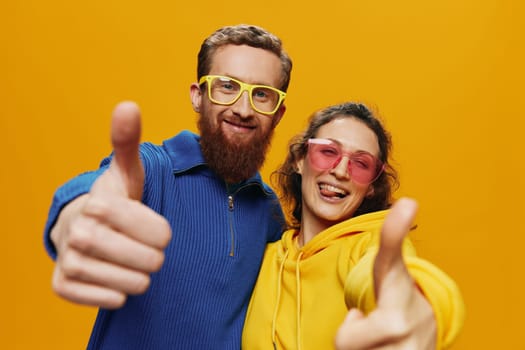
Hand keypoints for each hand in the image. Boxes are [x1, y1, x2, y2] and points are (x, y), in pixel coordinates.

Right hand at [50, 101, 171, 308]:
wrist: (82, 227)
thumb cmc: (115, 200)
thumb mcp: (127, 172)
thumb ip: (128, 142)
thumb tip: (128, 105)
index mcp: (100, 204)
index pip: (162, 234)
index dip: (162, 232)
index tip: (149, 225)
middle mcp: (80, 234)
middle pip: (151, 261)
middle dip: (153, 255)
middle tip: (139, 244)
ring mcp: (70, 262)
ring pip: (135, 285)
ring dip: (139, 275)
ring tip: (128, 259)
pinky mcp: (63, 286)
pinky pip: (111, 300)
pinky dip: (119, 293)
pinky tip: (113, 277)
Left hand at [335, 198, 435, 349]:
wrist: (426, 328)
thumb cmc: (400, 292)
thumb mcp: (391, 267)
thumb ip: (393, 235)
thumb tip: (409, 200)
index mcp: (396, 316)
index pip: (370, 321)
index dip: (358, 324)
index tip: (360, 310)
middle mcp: (402, 344)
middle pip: (343, 344)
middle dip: (352, 334)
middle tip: (371, 323)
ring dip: (358, 346)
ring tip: (377, 337)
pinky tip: (379, 348)